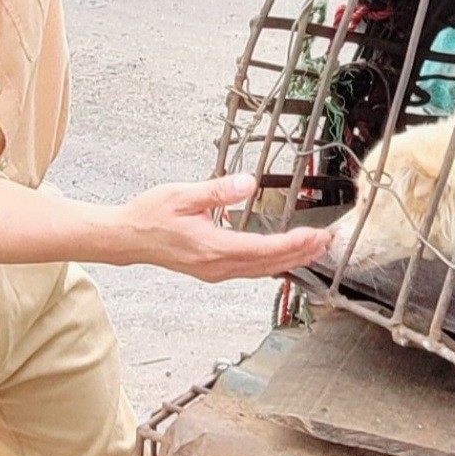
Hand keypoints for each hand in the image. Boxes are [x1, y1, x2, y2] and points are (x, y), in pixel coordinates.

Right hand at [114, 173, 332, 283]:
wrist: (127, 237)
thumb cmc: (150, 216)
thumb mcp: (183, 195)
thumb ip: (218, 190)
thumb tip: (248, 184)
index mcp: (213, 248)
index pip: (264, 249)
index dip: (293, 243)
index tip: (315, 235)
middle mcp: (217, 266)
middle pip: (269, 264)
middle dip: (302, 253)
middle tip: (327, 242)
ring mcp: (215, 272)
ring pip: (262, 271)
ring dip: (290, 260)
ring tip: (314, 249)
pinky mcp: (212, 270)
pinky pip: (250, 270)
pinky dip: (272, 263)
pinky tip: (283, 256)